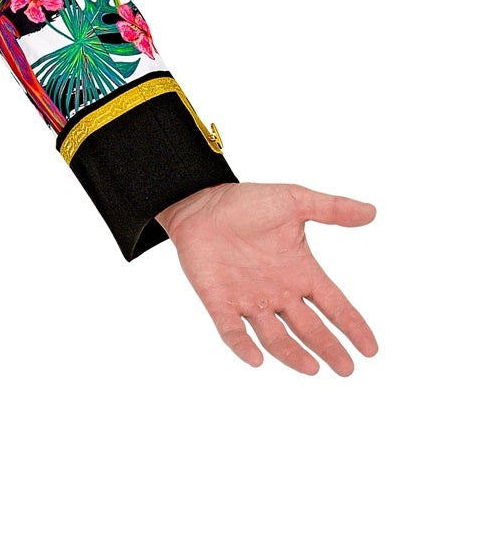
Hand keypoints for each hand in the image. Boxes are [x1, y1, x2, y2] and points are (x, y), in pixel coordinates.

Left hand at [154, 181, 378, 374]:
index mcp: (299, 272)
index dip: (352, 326)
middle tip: (346, 369)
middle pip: (309, 328)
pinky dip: (242, 346)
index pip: (333, 305)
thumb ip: (332, 208)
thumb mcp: (293, 201)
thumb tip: (371, 211)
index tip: (371, 350)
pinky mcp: (220, 302)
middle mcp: (278, 293)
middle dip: (328, 348)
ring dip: (292, 353)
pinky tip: (256, 359)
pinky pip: (232, 331)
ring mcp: (249, 300)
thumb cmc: (246, 202)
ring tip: (312, 368)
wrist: (199, 200)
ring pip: (274, 336)